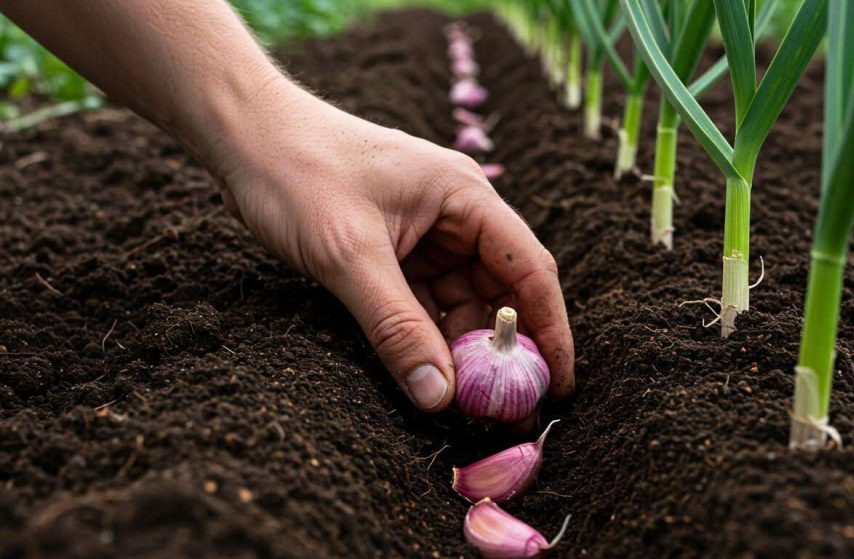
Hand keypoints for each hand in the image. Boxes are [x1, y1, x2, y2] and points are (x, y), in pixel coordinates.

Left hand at [202, 80, 574, 411]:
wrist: (243, 136)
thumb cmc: (298, 173)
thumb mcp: (349, 255)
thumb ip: (396, 327)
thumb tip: (439, 396)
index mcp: (465, 197)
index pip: (528, 269)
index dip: (549, 329)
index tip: (556, 384)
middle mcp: (456, 215)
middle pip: (500, 291)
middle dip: (506, 350)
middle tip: (509, 412)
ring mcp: (426, 234)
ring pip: (462, 303)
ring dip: (465, 351)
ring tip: (469, 405)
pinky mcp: (396, 251)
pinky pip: (425, 303)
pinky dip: (429, 338)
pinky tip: (430, 376)